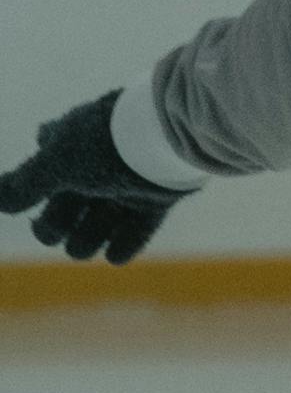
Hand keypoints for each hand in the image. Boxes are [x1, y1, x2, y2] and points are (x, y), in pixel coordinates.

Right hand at [0, 93, 186, 266]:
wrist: (165, 139)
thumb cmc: (103, 145)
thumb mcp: (56, 163)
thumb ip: (24, 184)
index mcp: (66, 147)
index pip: (39, 179)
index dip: (33, 198)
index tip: (42, 207)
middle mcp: (93, 167)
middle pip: (65, 210)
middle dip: (58, 226)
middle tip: (59, 232)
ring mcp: (124, 184)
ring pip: (97, 226)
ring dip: (88, 241)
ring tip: (86, 245)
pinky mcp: (153, 201)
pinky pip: (132, 235)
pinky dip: (121, 248)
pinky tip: (113, 253)